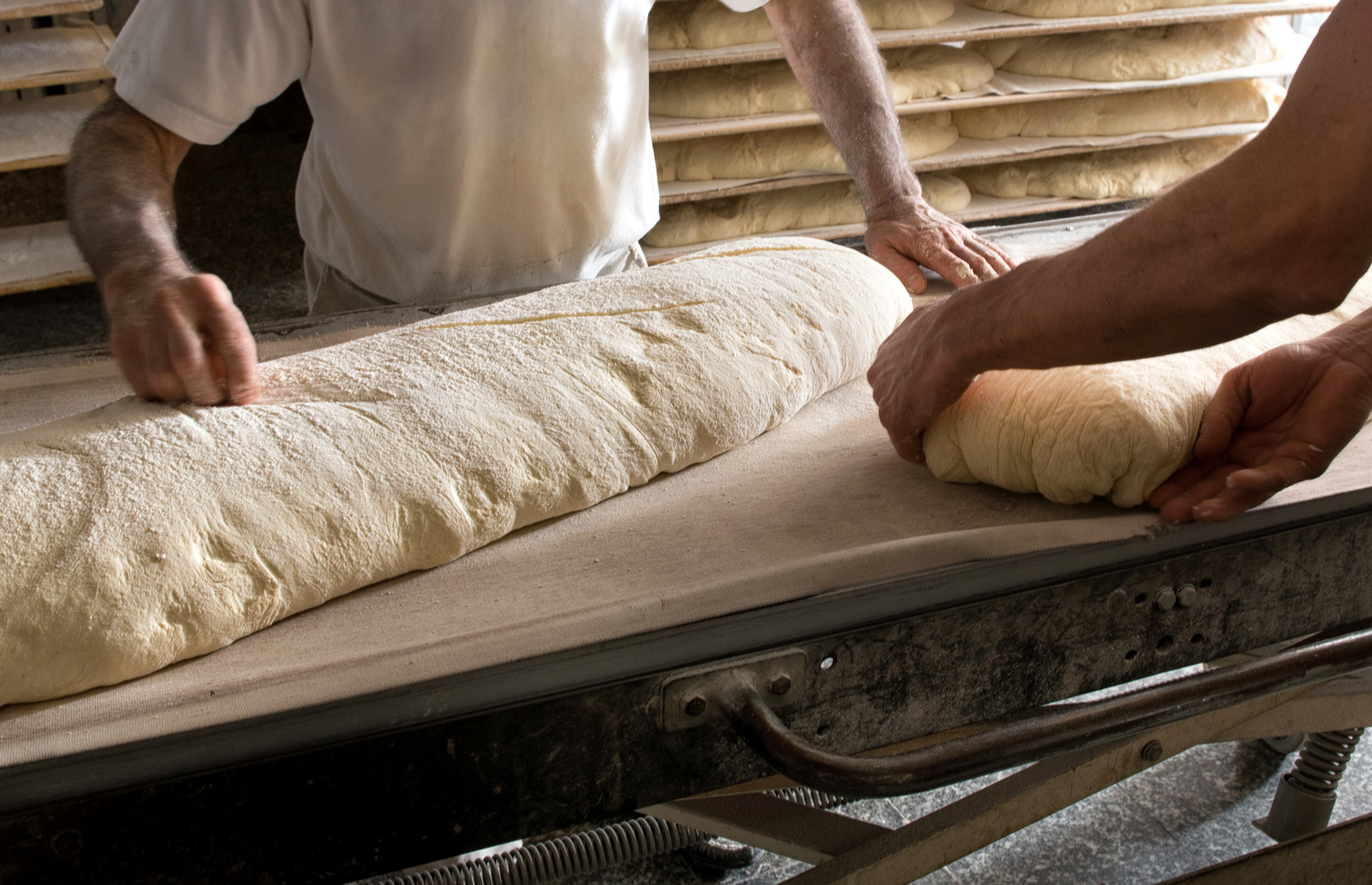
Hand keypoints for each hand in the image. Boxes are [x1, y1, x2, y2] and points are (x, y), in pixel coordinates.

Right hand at [103, 271, 259, 405]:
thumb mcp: (222, 313)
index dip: (242, 375)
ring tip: (194, 389)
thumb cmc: (196, 308)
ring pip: (162, 379)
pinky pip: (142, 384)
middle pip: (188, 363)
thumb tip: (238, 394)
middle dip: (207, 392)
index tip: (246, 398)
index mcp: (207, 294)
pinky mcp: (121, 342)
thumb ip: (233, 347)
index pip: (230, 340)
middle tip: (218, 399)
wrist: (143, 281)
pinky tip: (173, 383)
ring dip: (184, 396)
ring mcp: (142, 322)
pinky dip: (163, 394)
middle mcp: (172, 304)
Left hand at [865, 200, 1013, 294]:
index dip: (969, 283)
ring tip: (1017, 291)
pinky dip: (1003, 259)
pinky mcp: (966, 235)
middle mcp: (950, 239)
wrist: (897, 204)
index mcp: (929, 245)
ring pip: (987, 254)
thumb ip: (898, 267)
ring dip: (1003, 272)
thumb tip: (918, 287)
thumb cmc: (887, 231)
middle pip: (977, 262)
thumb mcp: (880, 249)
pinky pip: (988, 247)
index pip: (954, 266)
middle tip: (1006, 303)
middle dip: (992, 282)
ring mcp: (960, 236)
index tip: (981, 300)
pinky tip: (1016, 272)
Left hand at [867, 294, 980, 462]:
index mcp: (890, 348)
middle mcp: (880, 371)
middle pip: (892, 398)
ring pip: (897, 422)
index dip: (913, 387)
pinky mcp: (897, 420)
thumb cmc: (964, 321)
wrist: (962, 332)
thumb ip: (945, 329)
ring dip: (913, 430)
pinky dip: (917, 454)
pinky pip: (905, 446)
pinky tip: (931, 457)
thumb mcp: (947, 320)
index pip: (896, 375)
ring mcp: (885, 397)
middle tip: (935, 417)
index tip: (932, 394)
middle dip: (910, 408)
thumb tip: (973, 321)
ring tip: (935, 435)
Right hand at [1148, 336, 1371, 523]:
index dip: (1177, 480)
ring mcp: (1277, 463)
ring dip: (1220, 504)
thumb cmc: (1289, 367)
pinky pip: (1275, 477)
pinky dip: (1254, 482)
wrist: (1336, 360)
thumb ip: (1217, 416)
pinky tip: (1231, 482)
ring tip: (1194, 514)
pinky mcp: (1303, 463)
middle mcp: (1252, 457)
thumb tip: (1199, 451)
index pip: (1199, 465)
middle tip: (1166, 514)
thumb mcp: (1238, 384)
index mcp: (1232, 439)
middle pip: (1216, 485)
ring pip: (1244, 491)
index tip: (1153, 494)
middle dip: (1191, 501)